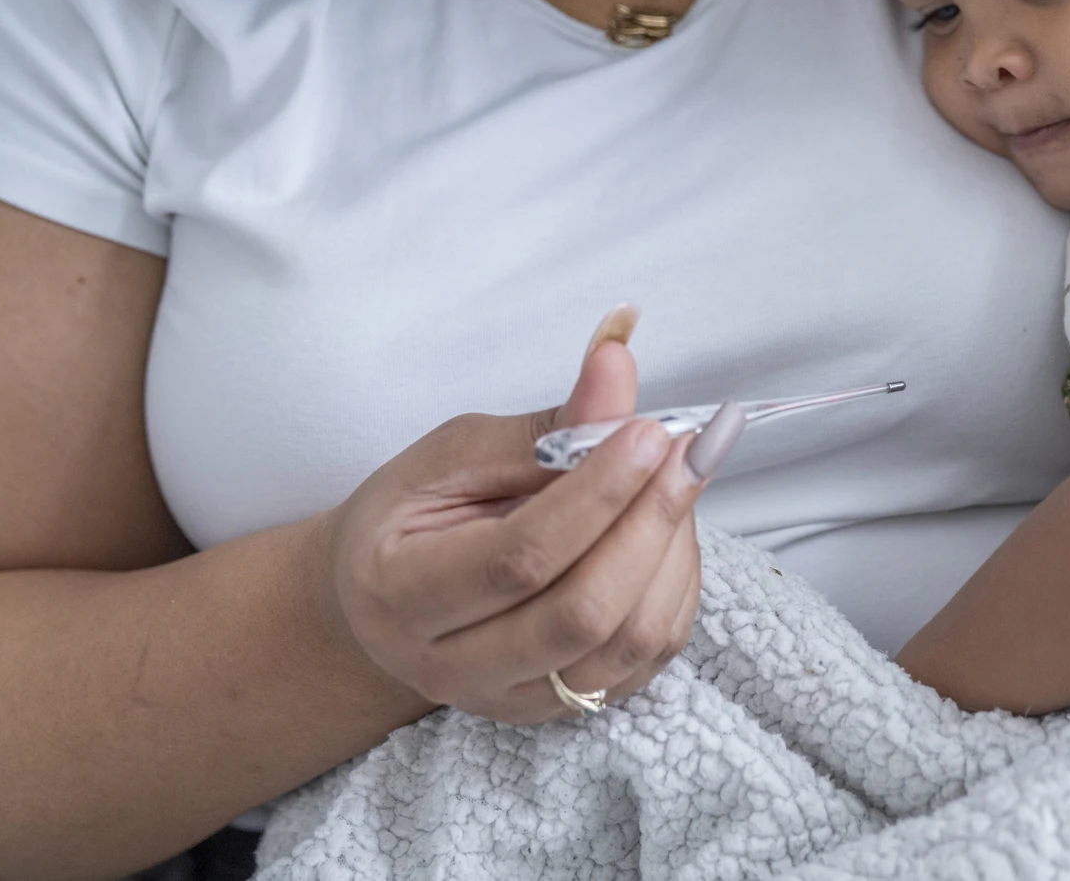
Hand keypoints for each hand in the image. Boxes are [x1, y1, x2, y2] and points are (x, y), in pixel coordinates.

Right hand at [321, 309, 706, 723]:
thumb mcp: (457, 454)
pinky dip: (677, 587)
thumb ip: (544, 425)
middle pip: (582, 613)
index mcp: (403, 596)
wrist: (385, 604)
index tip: (648, 431)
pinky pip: (648, 658)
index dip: (597, 494)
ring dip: (672, 552)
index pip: (520, 558)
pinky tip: (668, 529)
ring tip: (676, 480)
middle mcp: (454, 669)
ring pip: (626, 643)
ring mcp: (515, 700)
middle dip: (649, 521)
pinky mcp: (565, 707)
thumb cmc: (415, 517)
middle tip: (684, 449)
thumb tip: (617, 362)